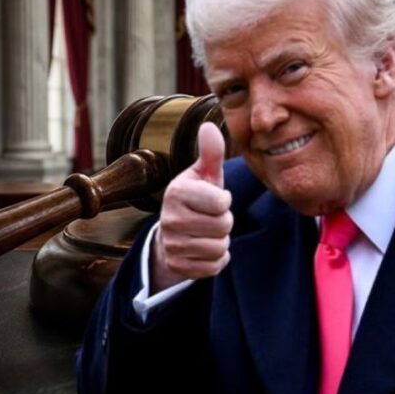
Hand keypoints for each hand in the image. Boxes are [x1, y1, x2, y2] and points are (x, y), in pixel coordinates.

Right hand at [151, 122, 232, 292]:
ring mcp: (172, 245)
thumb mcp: (204, 175)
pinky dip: (216, 259)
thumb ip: (211, 153)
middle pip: (223, 226)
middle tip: (210, 217)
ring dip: (221, 241)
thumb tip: (209, 126)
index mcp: (177, 192)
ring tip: (206, 232)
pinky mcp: (178, 267)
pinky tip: (203, 248)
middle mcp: (170, 219)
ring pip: (220, 247)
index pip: (222, 202)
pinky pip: (215, 266)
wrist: (173, 234)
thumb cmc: (196, 198)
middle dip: (224, 222)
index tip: (213, 198)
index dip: (224, 201)